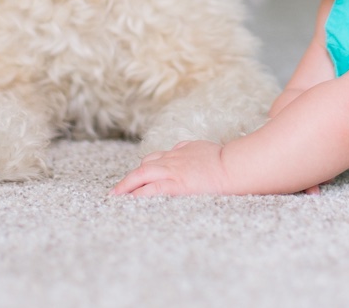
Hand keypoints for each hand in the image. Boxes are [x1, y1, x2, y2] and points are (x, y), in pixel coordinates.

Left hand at [109, 140, 230, 196]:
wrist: (232, 167)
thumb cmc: (223, 160)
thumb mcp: (202, 148)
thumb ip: (189, 149)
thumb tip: (182, 148)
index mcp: (179, 152)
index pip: (155, 159)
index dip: (143, 169)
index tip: (135, 178)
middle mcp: (172, 160)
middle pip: (144, 166)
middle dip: (128, 179)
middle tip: (116, 191)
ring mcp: (173, 171)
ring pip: (142, 174)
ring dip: (127, 186)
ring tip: (116, 197)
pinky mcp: (175, 184)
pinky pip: (152, 189)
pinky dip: (139, 194)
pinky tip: (131, 201)